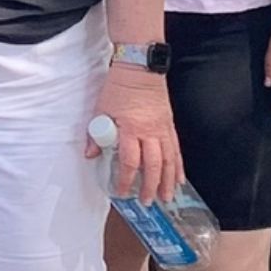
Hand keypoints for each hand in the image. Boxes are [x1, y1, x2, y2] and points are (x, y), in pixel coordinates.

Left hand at [87, 64, 180, 201]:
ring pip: (169, 161)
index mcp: (130, 128)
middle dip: (151, 186)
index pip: (130, 161)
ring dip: (168, 181)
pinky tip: (180, 178)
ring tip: (168, 197)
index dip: (126, 180)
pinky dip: (178, 166)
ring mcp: (163, 129)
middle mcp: (150, 131)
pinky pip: (176, 150)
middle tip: (148, 202)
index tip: (122, 192)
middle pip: (153, 165)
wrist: (140, 68)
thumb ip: (96, 134)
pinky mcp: (170, 125)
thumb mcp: (101, 109)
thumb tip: (91, 155)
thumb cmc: (118, 87)